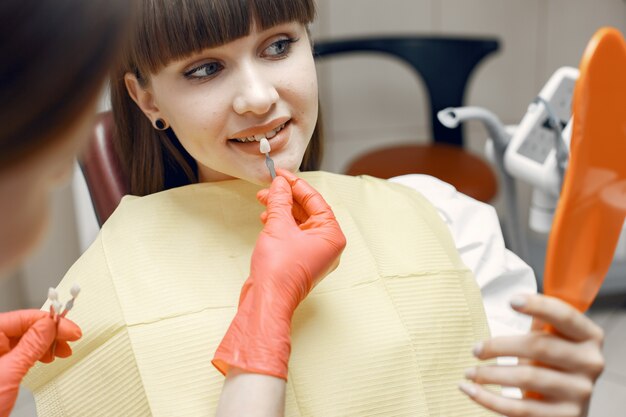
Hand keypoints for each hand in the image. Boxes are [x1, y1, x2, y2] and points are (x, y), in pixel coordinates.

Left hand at [0, 309, 80, 416]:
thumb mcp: (9, 372)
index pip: (23, 318)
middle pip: (25, 327)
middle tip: (71, 339)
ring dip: (47, 344)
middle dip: (51, 333)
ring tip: (61, 351)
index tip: (70, 330)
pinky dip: (38, 353)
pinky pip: (22, 352)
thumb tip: (50, 325)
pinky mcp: (1, 367)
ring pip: (26, 339)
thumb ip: (31, 346)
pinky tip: (47, 357)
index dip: (50, 322)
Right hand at [213, 170, 345, 379]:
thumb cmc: (279, 270)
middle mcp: (327, 245)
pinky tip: (266, 217)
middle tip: (271, 186)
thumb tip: (281, 184)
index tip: (282, 175)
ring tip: (264, 200)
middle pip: (308, 211)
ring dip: (281, 209)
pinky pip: (293, 235)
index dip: (297, 185)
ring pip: (299, 222)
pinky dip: (280, 223)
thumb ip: (280, 201)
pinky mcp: (299, 260)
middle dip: (287, 197)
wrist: (267, 299)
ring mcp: (313, 254)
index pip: (316, 201)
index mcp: (332, 236)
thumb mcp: (278, 226)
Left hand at [459, 294, 603, 416]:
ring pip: (527, 378)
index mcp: (589, 336)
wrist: (567, 406)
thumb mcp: (553, 339)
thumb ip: (541, 322)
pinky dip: (489, 399)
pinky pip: (520, 408)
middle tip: (475, 350)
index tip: (511, 300)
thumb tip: (516, 300)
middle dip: (499, 346)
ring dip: (490, 374)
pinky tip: (470, 390)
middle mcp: (590, 363)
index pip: (564, 316)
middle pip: (539, 347)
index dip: (538, 306)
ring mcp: (580, 392)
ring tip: (470, 372)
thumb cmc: (554, 364)